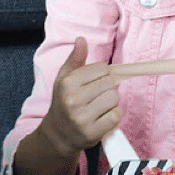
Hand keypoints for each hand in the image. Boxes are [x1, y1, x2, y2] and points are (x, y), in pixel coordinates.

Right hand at [36, 37, 123, 157]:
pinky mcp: (92, 132)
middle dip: (107, 88)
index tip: (95, 82)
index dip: (102, 74)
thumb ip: (74, 58)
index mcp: (67, 83)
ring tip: (99, 107)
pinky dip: (114, 115)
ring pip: (114, 99)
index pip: (102, 69)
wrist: (58, 135)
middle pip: (110, 83)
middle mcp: (73, 100)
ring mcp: (82, 118)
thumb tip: (81, 39)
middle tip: (96, 96)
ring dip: (111, 102)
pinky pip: (116, 115)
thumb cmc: (64, 102)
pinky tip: (102, 117)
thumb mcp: (64, 78)